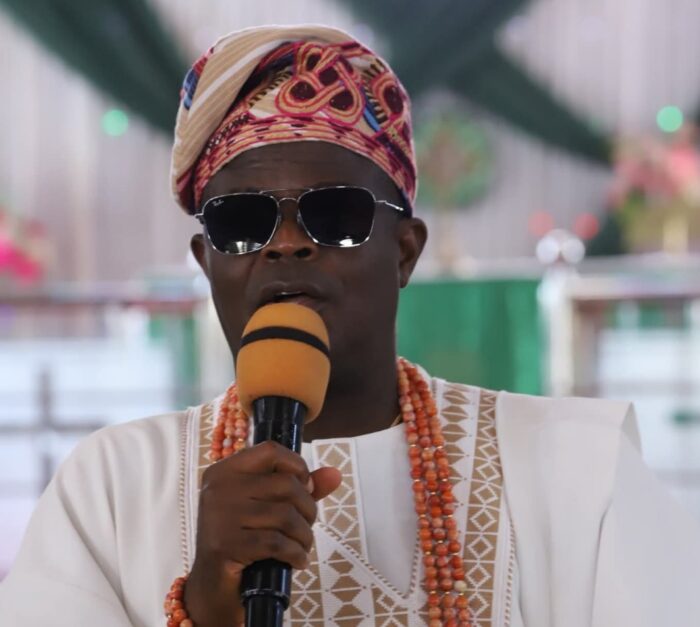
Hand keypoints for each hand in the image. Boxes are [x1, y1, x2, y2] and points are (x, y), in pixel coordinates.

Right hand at [183, 441, 341, 626]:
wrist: (213, 590)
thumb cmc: (243, 541)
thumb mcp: (268, 508)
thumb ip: (299, 487)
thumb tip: (335, 474)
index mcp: (225, 471)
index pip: (271, 450)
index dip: (297, 466)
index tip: (305, 488)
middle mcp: (219, 488)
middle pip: (286, 484)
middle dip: (307, 509)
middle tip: (305, 527)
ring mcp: (220, 516)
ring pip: (286, 515)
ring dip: (304, 535)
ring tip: (302, 546)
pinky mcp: (226, 545)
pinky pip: (278, 543)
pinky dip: (296, 554)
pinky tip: (297, 561)